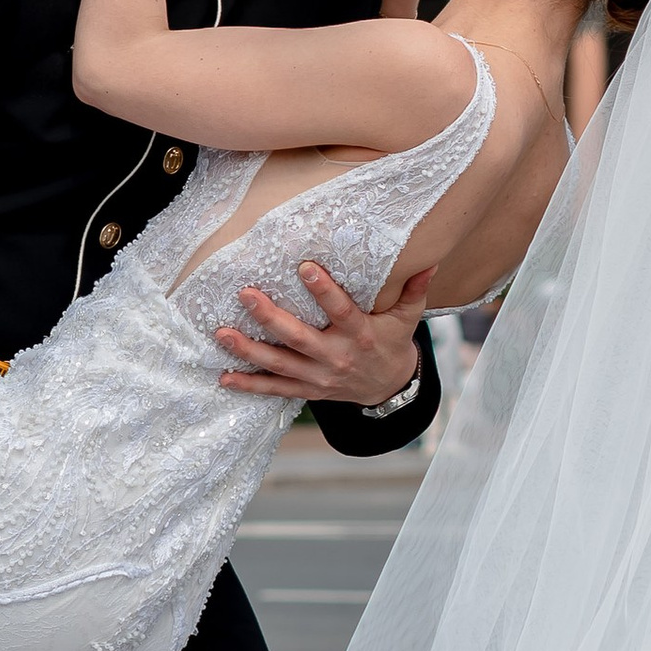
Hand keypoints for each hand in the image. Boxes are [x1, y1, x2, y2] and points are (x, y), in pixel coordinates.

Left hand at [216, 263, 432, 401]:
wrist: (388, 389)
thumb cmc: (392, 343)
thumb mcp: (406, 318)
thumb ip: (413, 289)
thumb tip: (428, 260)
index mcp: (361, 335)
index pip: (341, 311)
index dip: (324, 291)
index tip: (305, 267)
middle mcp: (336, 358)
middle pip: (299, 339)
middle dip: (270, 318)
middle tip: (246, 295)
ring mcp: (319, 377)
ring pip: (280, 364)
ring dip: (249, 350)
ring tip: (222, 333)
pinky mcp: (307, 390)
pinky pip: (275, 389)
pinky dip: (250, 385)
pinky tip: (225, 376)